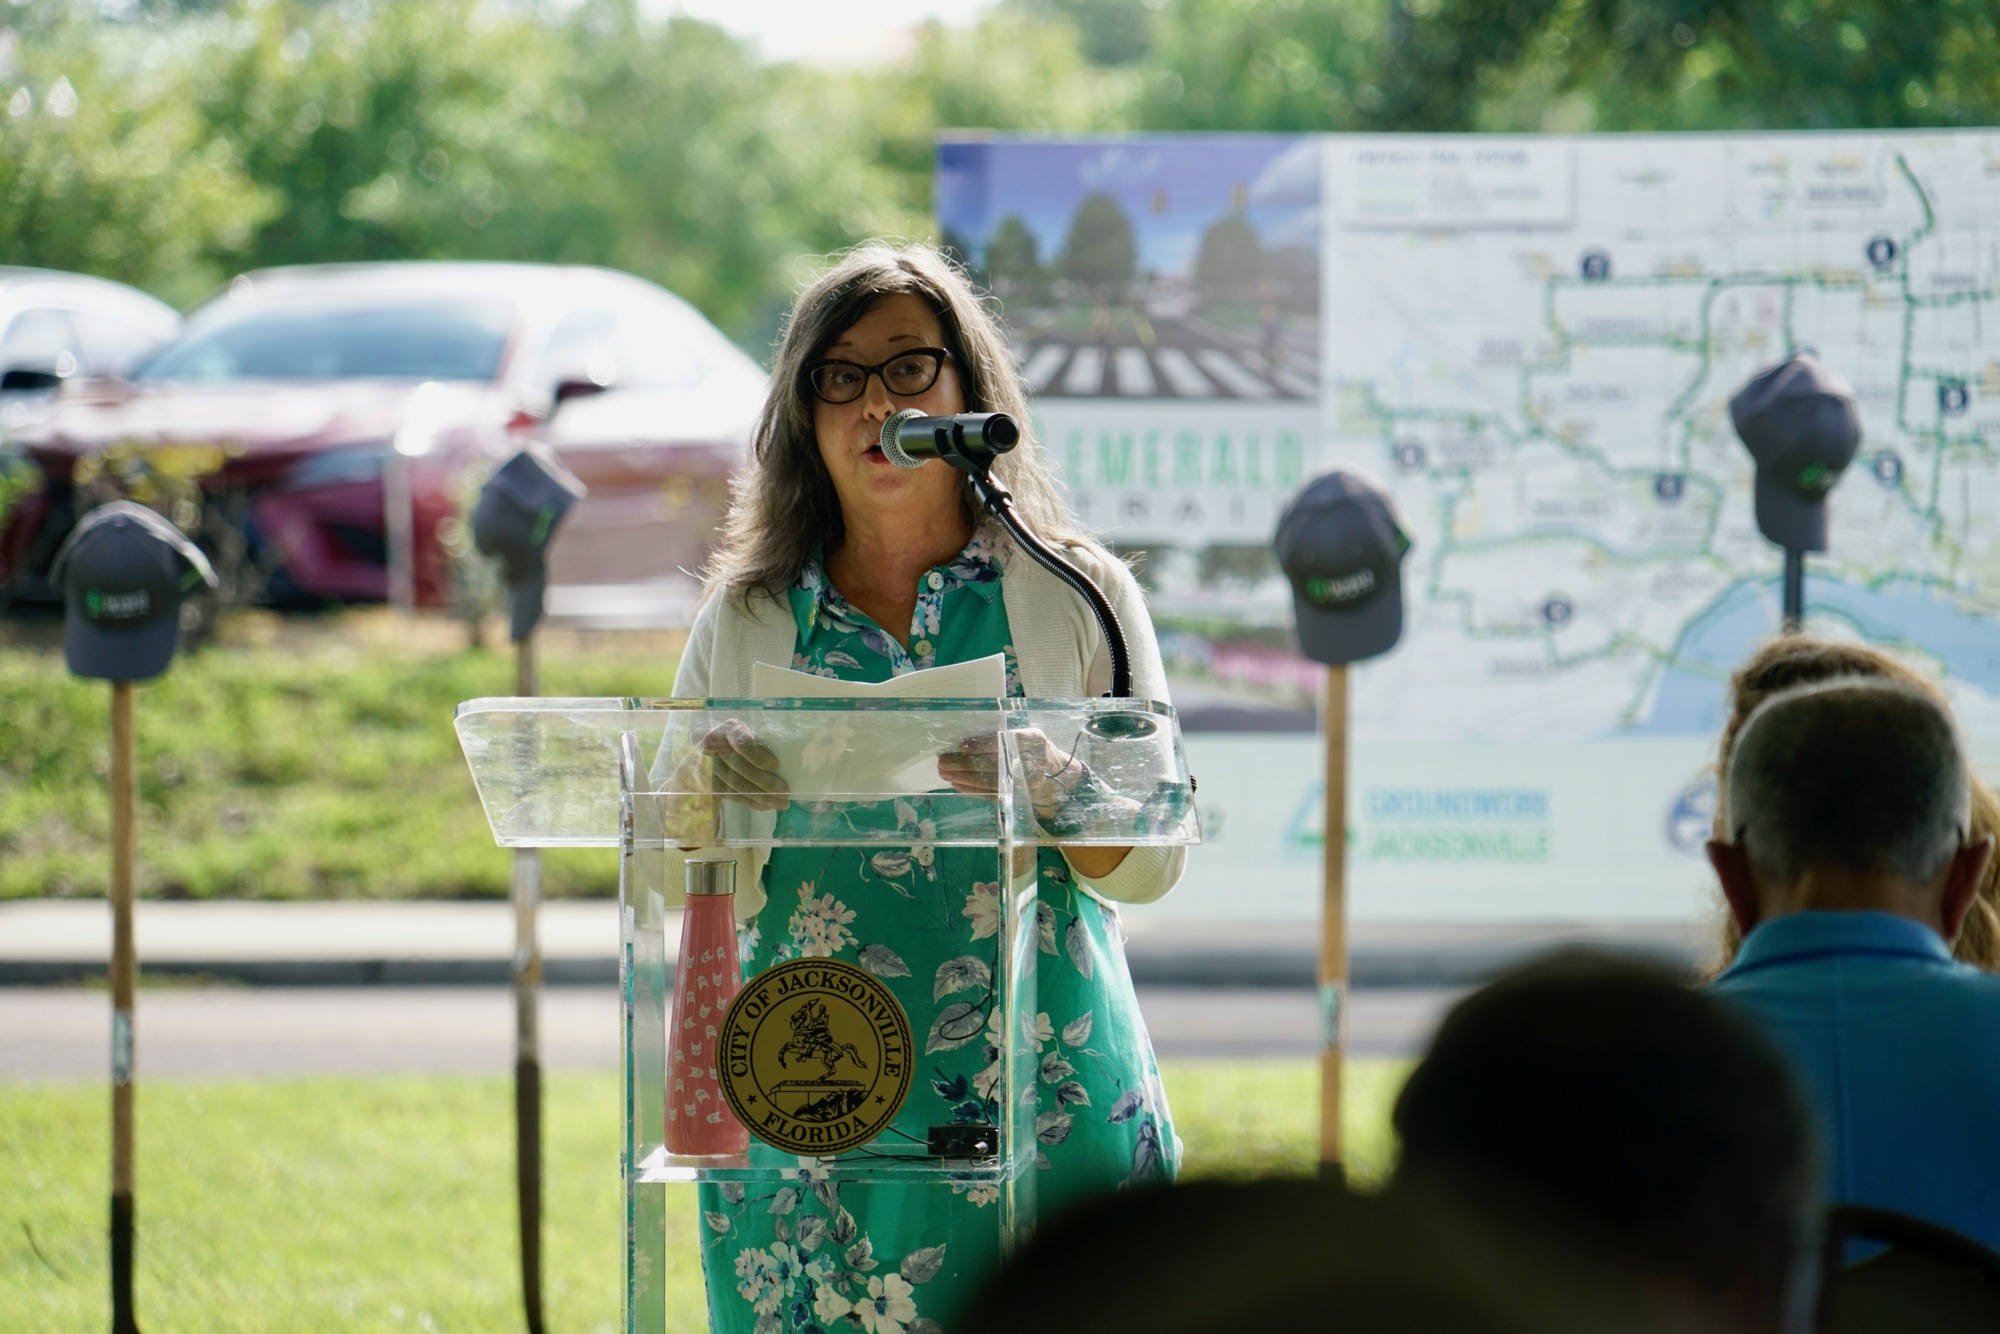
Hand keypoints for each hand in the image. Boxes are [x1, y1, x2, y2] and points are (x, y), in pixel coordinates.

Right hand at [692, 718, 789, 811]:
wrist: (714, 747)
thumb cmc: (744, 740)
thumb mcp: (752, 733)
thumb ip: (763, 743)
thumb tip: (789, 764)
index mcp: (730, 728)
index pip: (743, 743)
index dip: (759, 757)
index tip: (775, 767)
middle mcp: (716, 745)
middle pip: (741, 767)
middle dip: (766, 783)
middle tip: (786, 792)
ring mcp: (709, 764)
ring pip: (737, 784)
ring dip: (761, 797)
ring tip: (781, 803)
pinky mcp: (707, 782)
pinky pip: (730, 795)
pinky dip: (750, 802)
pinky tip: (765, 806)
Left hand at [938, 728, 1087, 822]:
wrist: (1061, 779)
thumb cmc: (1037, 751)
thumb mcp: (1029, 736)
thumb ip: (1005, 735)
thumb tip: (967, 740)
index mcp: (1033, 740)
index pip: (1003, 741)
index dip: (980, 744)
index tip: (961, 745)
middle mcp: (1031, 762)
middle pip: (992, 763)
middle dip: (964, 763)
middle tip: (943, 760)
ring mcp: (1025, 783)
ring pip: (989, 781)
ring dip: (963, 777)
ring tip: (944, 772)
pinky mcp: (1017, 798)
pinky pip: (991, 795)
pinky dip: (971, 790)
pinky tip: (957, 784)